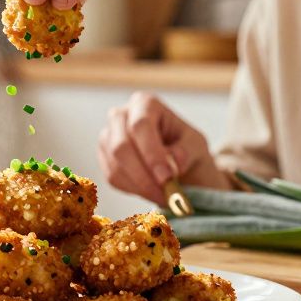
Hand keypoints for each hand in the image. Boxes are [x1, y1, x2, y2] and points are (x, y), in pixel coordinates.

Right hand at [97, 92, 230, 203]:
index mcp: (144, 104)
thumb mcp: (195, 144)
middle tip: (165, 194)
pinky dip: (133, 190)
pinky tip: (151, 191)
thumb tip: (175, 161)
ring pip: (115, 166)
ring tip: (164, 197)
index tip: (167, 177)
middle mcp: (120, 116)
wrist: (175, 161)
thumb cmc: (185, 147)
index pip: (140, 125)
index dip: (152, 153)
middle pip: (121, 146)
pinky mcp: (104, 158)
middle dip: (144, 175)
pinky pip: (113, 178)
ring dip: (140, 186)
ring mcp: (108, 137)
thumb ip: (187, 150)